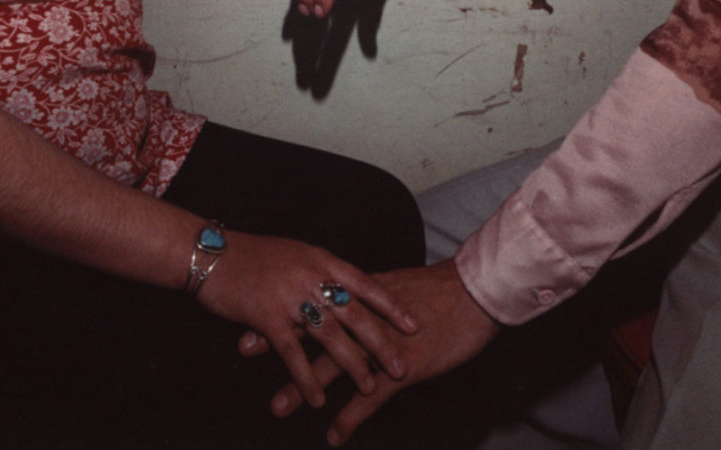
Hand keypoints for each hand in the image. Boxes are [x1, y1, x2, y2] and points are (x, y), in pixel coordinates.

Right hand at [196, 231, 419, 411]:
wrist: (210, 253)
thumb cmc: (252, 256)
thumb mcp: (294, 255)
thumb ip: (319, 272)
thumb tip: (344, 287)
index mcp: (320, 260)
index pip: (366, 283)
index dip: (391, 306)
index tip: (414, 324)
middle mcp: (311, 276)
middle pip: (355, 314)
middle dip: (381, 343)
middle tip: (402, 366)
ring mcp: (289, 296)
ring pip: (330, 335)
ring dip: (351, 365)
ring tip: (368, 387)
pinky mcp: (266, 317)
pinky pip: (292, 353)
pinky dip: (306, 378)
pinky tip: (318, 398)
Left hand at [249, 261, 501, 445]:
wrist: (477, 294)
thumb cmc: (443, 290)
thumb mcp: (398, 287)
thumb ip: (370, 295)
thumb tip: (348, 297)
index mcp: (362, 296)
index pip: (313, 298)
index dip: (281, 305)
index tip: (251, 308)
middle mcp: (365, 318)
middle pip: (313, 329)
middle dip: (278, 341)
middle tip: (243, 349)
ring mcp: (382, 345)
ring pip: (334, 366)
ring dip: (304, 385)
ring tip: (277, 406)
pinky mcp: (403, 367)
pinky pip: (370, 398)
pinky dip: (350, 418)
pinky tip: (334, 436)